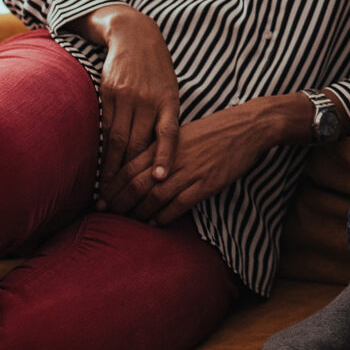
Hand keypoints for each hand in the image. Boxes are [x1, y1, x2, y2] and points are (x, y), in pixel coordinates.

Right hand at [78, 5, 181, 202]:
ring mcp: (126, 97)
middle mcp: (148, 100)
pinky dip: (101, 150)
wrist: (135, 35)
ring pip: (117, 139)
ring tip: (106, 194)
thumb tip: (166, 156)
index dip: (165, 156)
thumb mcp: (171, 90)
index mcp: (169, 100)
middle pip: (137, 144)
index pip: (169, 132)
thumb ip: (167, 118)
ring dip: (111, 169)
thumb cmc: (157, 70)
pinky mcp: (108, 94)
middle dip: (129, 175)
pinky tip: (98, 168)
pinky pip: (104, 127)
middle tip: (122, 202)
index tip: (161, 179)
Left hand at [110, 96, 310, 224]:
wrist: (247, 127)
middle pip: (136, 184)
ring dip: (138, 212)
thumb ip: (162, 148)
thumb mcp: (183, 132)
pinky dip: (163, 216)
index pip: (129, 166)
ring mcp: (189, 171)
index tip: (101, 198)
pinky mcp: (205, 183)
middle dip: (119, 201)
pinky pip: (178, 205)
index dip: (112, 185)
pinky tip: (154, 223)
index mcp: (165, 143)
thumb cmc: (215, 130)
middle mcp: (172, 158)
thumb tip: (143, 167)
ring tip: (128, 221)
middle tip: (106, 214)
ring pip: (154, 196)